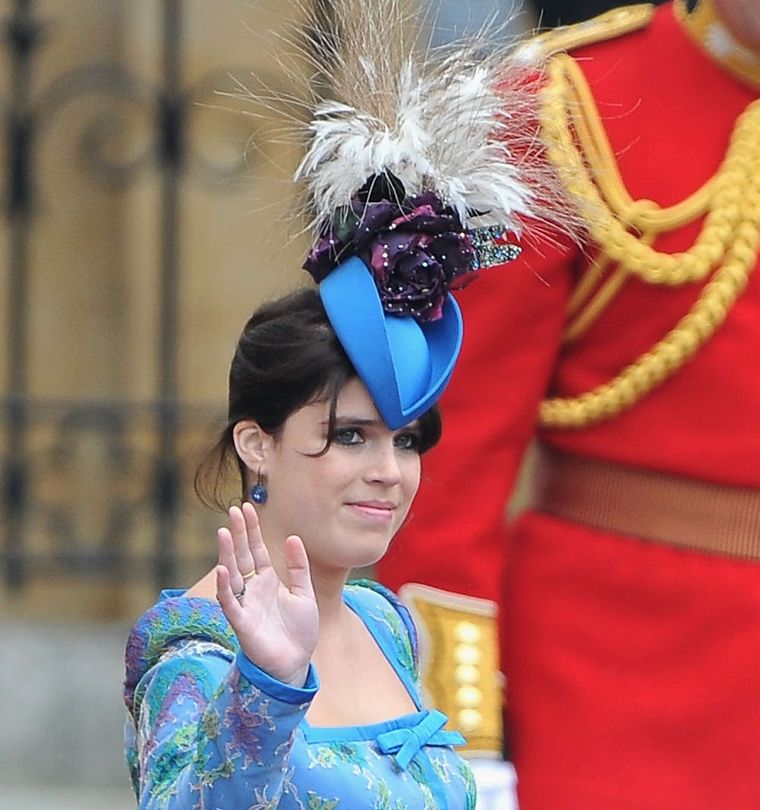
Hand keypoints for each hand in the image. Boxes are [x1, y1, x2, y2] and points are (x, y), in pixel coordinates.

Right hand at [215, 502, 318, 687]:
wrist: (296, 662)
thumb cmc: (299, 630)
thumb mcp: (304, 593)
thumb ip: (298, 567)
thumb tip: (293, 537)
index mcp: (267, 580)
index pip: (256, 550)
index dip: (251, 530)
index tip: (246, 507)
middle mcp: (253, 589)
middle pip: (242, 556)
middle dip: (238, 534)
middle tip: (233, 510)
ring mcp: (246, 604)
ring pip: (232, 575)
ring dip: (227, 554)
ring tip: (224, 532)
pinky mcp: (242, 623)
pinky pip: (230, 603)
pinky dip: (225, 587)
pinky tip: (223, 570)